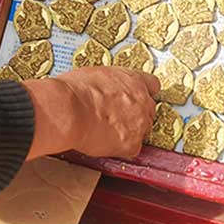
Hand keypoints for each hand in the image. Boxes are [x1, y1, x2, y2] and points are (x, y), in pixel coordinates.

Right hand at [23, 67, 159, 159]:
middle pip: (149, 109)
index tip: (137, 96)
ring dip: (130, 131)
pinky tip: (106, 141)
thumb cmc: (76, 90)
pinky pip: (132, 149)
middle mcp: (142, 101)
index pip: (152, 84)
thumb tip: (105, 88)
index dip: (144, 91)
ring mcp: (140, 124)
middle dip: (136, 113)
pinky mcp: (133, 145)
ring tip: (109, 130)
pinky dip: (121, 148)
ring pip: (143, 131)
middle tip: (118, 116)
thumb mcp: (95, 75)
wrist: (70, 110)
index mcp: (133, 80)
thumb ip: (110, 83)